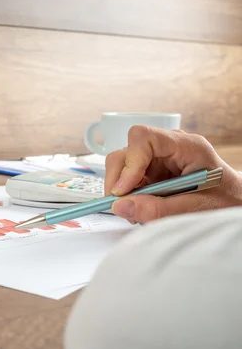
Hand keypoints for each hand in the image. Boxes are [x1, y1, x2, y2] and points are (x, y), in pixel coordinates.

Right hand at [104, 125, 241, 222]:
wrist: (235, 203)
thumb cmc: (225, 201)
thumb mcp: (196, 208)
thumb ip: (158, 209)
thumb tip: (120, 206)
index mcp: (186, 146)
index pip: (143, 138)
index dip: (129, 163)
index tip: (123, 191)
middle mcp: (169, 147)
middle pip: (127, 151)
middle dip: (119, 179)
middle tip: (121, 205)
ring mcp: (158, 159)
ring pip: (122, 165)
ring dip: (122, 190)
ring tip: (136, 210)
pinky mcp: (152, 172)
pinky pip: (128, 179)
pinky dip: (128, 195)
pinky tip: (142, 207)